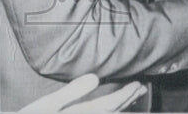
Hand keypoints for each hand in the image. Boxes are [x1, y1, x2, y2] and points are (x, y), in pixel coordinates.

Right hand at [21, 74, 146, 111]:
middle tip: (141, 89)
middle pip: (114, 111)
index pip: (112, 103)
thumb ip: (71, 93)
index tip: (138, 83)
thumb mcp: (46, 106)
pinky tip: (111, 110)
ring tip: (132, 98)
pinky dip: (111, 113)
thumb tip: (95, 78)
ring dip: (123, 107)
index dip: (127, 93)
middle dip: (128, 100)